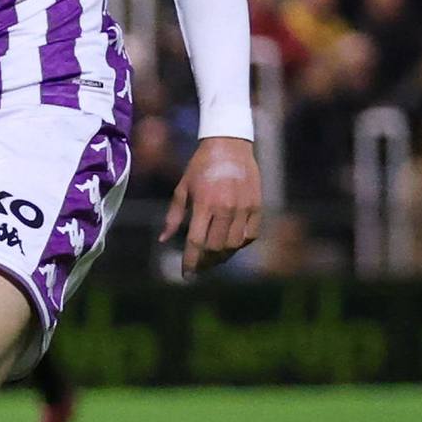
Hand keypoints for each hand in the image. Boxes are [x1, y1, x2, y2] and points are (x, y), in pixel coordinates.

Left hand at [161, 135, 261, 274]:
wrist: (230, 146)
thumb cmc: (200, 167)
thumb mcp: (182, 189)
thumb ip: (174, 216)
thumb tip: (163, 240)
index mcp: (204, 203)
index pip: (196, 241)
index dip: (190, 261)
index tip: (185, 275)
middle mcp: (226, 208)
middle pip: (216, 247)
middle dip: (205, 262)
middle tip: (198, 268)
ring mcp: (245, 208)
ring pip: (234, 245)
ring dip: (222, 257)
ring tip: (211, 260)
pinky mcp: (258, 206)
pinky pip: (250, 235)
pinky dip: (240, 245)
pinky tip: (229, 246)